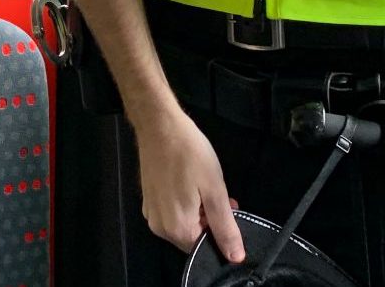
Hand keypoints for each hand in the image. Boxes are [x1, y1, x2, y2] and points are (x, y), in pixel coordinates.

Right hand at [134, 105, 242, 262]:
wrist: (160, 126)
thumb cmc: (190, 156)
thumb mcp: (215, 191)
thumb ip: (225, 227)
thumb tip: (236, 258)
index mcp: (176, 229)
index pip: (204, 249)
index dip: (220, 233)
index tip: (229, 212)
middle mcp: (160, 227)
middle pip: (192, 238)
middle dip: (209, 222)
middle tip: (222, 197)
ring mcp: (151, 213)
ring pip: (183, 225)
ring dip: (198, 213)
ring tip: (207, 188)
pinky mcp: (148, 200)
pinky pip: (171, 213)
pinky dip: (184, 206)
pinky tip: (190, 185)